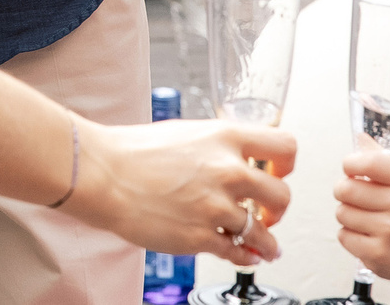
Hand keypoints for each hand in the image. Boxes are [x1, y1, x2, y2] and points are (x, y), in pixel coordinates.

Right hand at [76, 117, 295, 261]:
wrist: (103, 174)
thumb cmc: (133, 152)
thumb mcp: (186, 132)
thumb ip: (216, 147)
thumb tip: (234, 160)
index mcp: (224, 137)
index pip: (284, 146)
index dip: (286, 164)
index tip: (279, 173)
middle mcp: (227, 170)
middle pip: (282, 195)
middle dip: (278, 209)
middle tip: (269, 214)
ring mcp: (215, 206)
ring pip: (264, 233)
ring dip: (268, 243)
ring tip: (266, 246)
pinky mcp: (200, 237)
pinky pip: (238, 254)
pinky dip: (245, 258)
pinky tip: (244, 255)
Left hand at [332, 149, 389, 290]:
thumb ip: (382, 159)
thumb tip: (360, 138)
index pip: (368, 162)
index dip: (350, 164)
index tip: (351, 170)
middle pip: (346, 188)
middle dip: (344, 192)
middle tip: (358, 198)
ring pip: (341, 213)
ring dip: (348, 216)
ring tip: (370, 221)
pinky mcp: (379, 255)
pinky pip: (344, 236)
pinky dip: (351, 237)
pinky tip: (371, 238)